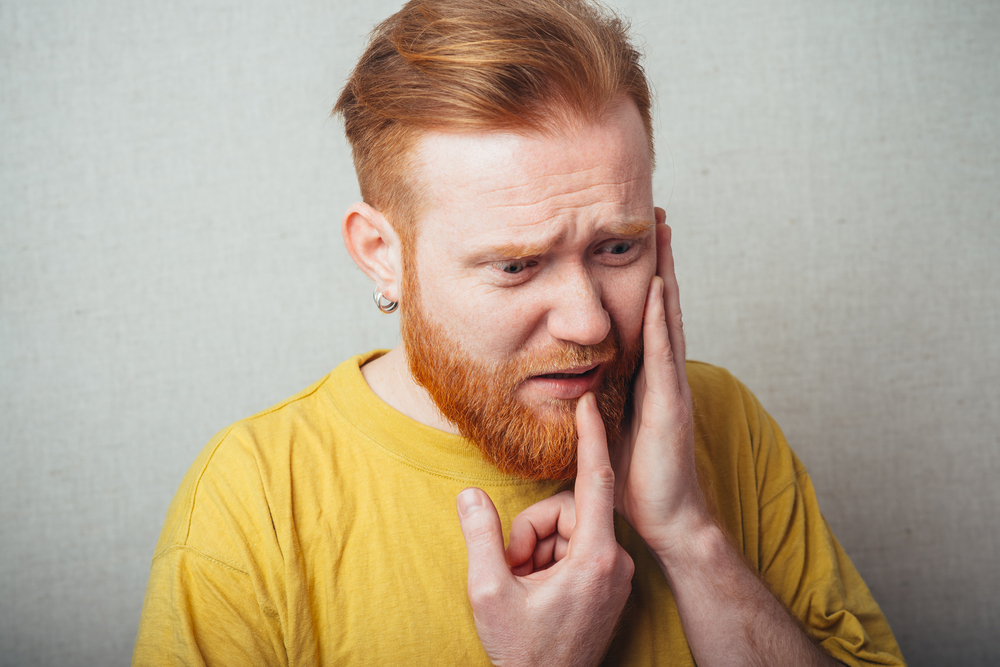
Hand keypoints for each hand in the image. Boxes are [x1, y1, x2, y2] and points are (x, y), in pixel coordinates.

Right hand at [456, 394, 634, 666]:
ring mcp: (615, 573)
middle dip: (532, 531)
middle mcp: (614, 561)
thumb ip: (481, 536)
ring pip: (569, 530)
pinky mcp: (609, 582)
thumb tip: (469, 494)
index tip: (587, 403)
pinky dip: (550, 560)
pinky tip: (537, 590)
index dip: (591, 438)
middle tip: (512, 569)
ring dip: (538, 549)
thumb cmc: (524, 653)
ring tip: (524, 586)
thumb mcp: (490, 593)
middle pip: (568, 510)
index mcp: (595, 558)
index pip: (595, 481)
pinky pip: (577, 548)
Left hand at [613, 218, 712, 557]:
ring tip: (663, 232)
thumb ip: (594, 403)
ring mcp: (671, 386)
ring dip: (665, 274)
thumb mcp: (607, 430)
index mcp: (650, 379)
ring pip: (667, 319)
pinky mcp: (669, 405)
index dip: (646, 278)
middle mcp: (665, 374)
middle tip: (659, 215)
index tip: (637, 240)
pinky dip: (659, 318)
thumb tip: (569, 384)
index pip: (648, 319)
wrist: (666, 518)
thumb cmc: (637, 479)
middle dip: (661, 261)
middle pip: (662, 306)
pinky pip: (663, 353)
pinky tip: (656, 287)